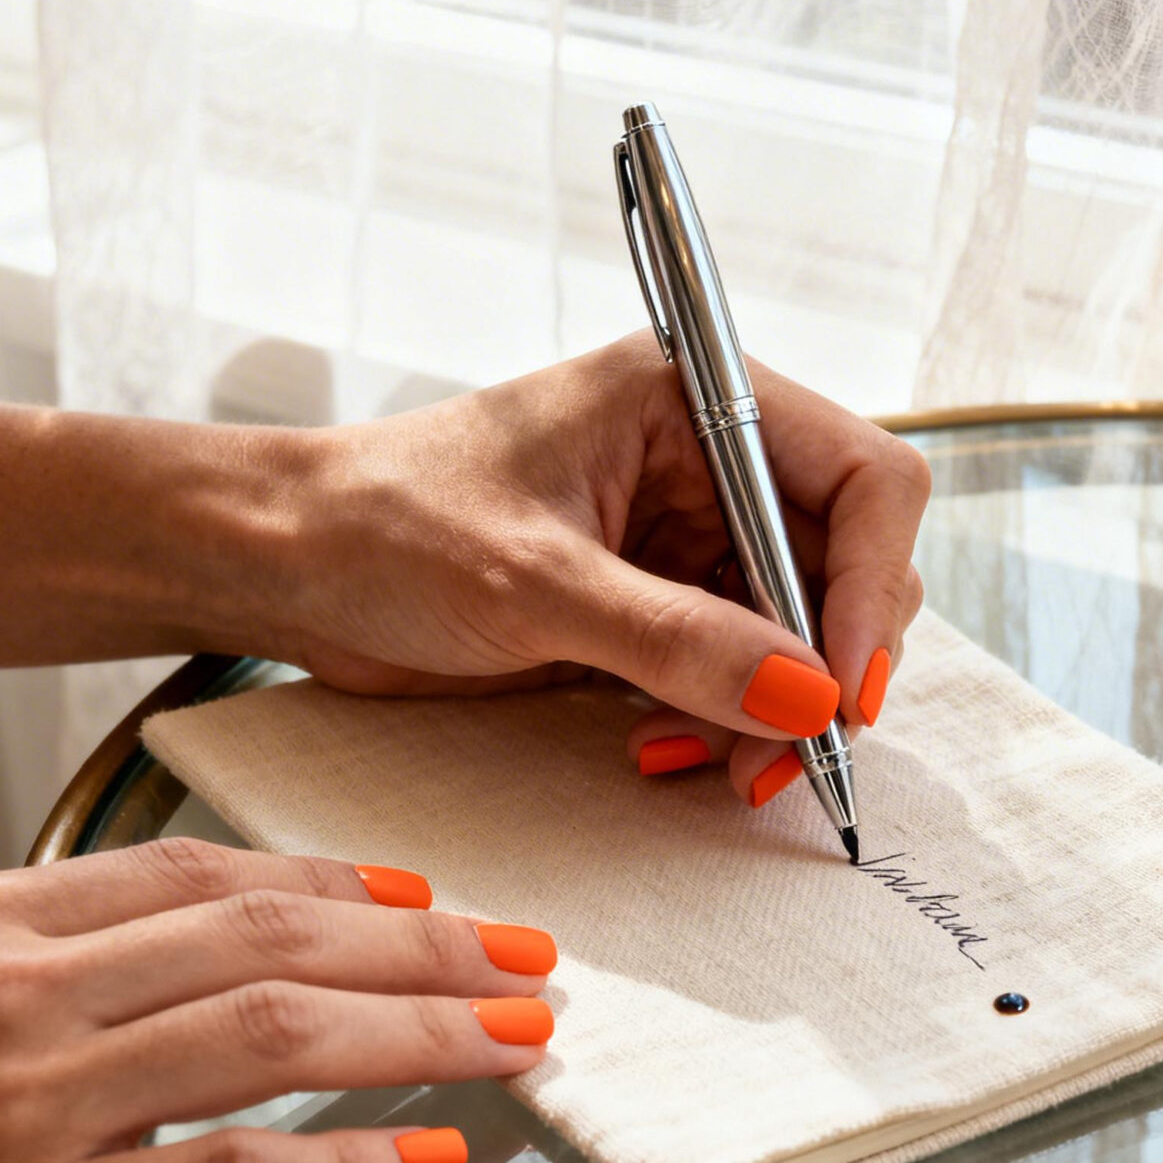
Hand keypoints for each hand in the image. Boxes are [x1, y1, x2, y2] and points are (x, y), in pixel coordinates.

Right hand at [0, 839, 556, 1162]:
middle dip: (414, 946)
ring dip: (416, 1030)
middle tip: (520, 956)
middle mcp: (20, 998)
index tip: (420, 898)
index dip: (329, 882)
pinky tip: (428, 1156)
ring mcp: (32, 1105)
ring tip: (514, 1037)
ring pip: (268, 1033)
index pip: (194, 878)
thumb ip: (73, 970)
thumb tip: (235, 962)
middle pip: (261, 940)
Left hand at [276, 333, 928, 805]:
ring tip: (701, 764)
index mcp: (692, 399)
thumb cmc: (384, 523)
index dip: (873, 586)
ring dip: (772, 712)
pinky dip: (723, 722)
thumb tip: (810, 697)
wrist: (290, 567)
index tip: (842, 690)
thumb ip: (677, 639)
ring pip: (797, 635)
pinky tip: (665, 751)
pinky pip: (736, 673)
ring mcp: (684, 538)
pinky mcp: (654, 606)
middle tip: (782, 756)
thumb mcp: (533, 582)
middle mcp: (706, 462)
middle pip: (845, 566)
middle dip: (823, 669)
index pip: (864, 479)